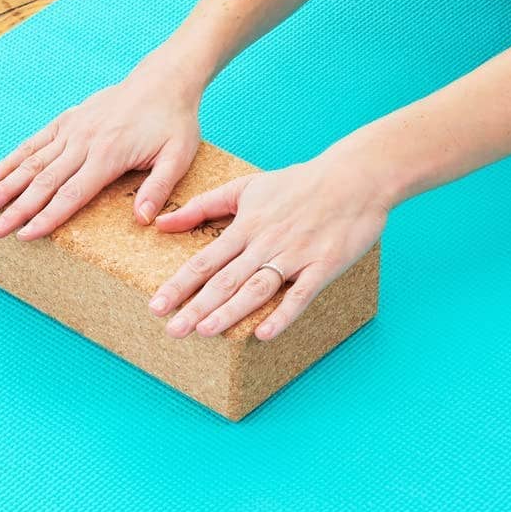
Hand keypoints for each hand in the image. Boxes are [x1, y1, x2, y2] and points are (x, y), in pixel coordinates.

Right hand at [0, 57, 203, 239]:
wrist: (164, 80)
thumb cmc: (174, 122)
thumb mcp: (178, 156)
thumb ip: (158, 188)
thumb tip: (142, 220)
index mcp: (108, 155)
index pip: (72, 194)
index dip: (47, 217)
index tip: (26, 236)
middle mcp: (84, 141)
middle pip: (44, 182)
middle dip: (17, 209)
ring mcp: (72, 129)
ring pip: (32, 162)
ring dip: (5, 186)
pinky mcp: (67, 119)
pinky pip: (34, 142)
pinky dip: (11, 160)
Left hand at [146, 141, 389, 340]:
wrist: (354, 178)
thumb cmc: (298, 184)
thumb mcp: (246, 188)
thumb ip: (204, 206)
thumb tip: (161, 223)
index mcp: (247, 225)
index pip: (205, 260)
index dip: (179, 284)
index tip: (156, 306)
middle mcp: (267, 242)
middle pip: (226, 279)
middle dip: (197, 306)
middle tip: (172, 329)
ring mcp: (296, 255)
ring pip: (257, 288)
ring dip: (230, 311)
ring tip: (204, 331)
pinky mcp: (324, 265)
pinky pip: (301, 294)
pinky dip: (282, 314)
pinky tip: (263, 333)